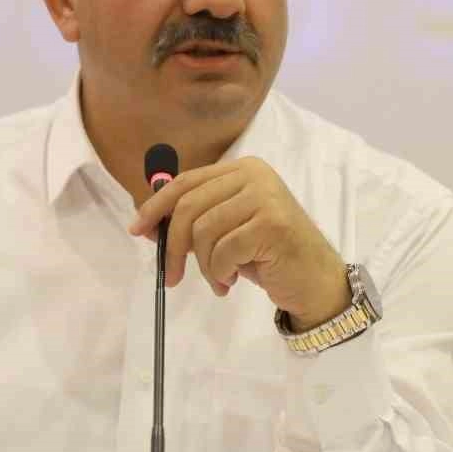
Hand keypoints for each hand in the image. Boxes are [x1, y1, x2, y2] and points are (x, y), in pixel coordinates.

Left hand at [128, 157, 348, 331]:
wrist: (315, 280)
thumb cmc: (270, 255)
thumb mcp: (229, 230)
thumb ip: (197, 219)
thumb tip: (148, 224)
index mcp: (242, 169)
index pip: (187, 182)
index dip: (156, 206)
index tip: (137, 230)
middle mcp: (254, 176)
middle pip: (189, 206)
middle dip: (172, 246)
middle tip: (172, 276)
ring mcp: (265, 197)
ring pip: (204, 230)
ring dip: (203, 265)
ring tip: (217, 280)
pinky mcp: (272, 224)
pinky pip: (223, 250)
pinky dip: (219, 272)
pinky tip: (232, 282)